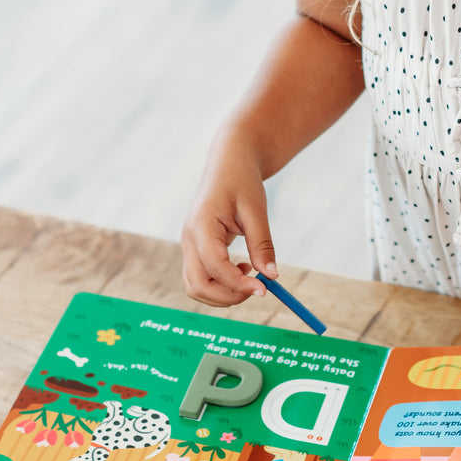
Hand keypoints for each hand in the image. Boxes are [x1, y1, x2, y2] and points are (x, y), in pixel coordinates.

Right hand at [181, 133, 277, 307]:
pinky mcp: (195, 251)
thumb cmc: (242, 182)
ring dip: (224, 294)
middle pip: (198, 285)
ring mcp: (188, 247)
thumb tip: (272, 276)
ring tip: (250, 275)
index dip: (239, 283)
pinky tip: (242, 268)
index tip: (265, 289)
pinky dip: (221, 285)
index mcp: (201, 226)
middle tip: (258, 289)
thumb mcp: (256, 210)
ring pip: (196, 288)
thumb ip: (262, 244)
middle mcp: (188, 239)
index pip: (215, 266)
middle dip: (228, 296)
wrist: (228, 164)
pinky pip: (201, 280)